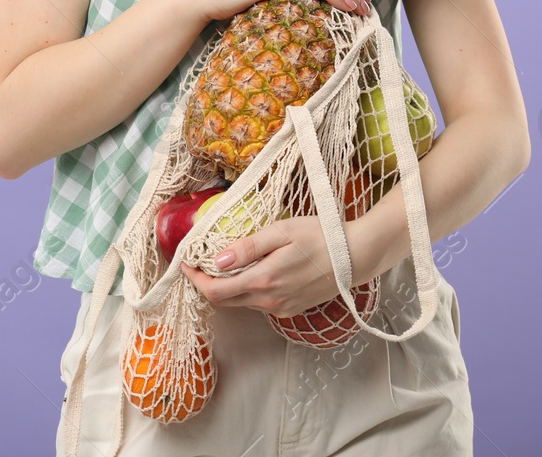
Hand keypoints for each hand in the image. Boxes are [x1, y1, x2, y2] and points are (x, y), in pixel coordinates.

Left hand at [179, 215, 355, 317]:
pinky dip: (246, 290)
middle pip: (224, 301)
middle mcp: (269, 301)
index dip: (194, 279)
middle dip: (206, 283)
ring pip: (241, 302)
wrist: (356, 256)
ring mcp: (281, 308)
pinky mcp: (290, 309)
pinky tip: (250, 271)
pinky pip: (258, 303)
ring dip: (226, 286)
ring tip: (223, 262)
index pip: (214, 291)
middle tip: (198, 262)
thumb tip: (216, 261)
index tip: (185, 262)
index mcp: (263, 281)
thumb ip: (247, 248)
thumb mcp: (280, 232)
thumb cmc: (319, 236)